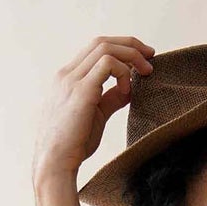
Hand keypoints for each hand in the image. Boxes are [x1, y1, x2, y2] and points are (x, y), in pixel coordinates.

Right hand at [32, 35, 156, 184]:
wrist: (55, 164)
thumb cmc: (73, 145)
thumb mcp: (96, 116)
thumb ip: (110, 99)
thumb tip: (129, 89)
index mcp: (67, 78)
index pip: (94, 49)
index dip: (120, 48)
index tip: (142, 58)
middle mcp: (66, 74)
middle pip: (101, 42)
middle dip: (131, 44)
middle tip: (151, 55)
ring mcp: (71, 80)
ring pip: (105, 48)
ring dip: (131, 56)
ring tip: (147, 72)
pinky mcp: (81, 91)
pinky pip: (108, 64)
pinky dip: (124, 72)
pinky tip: (129, 90)